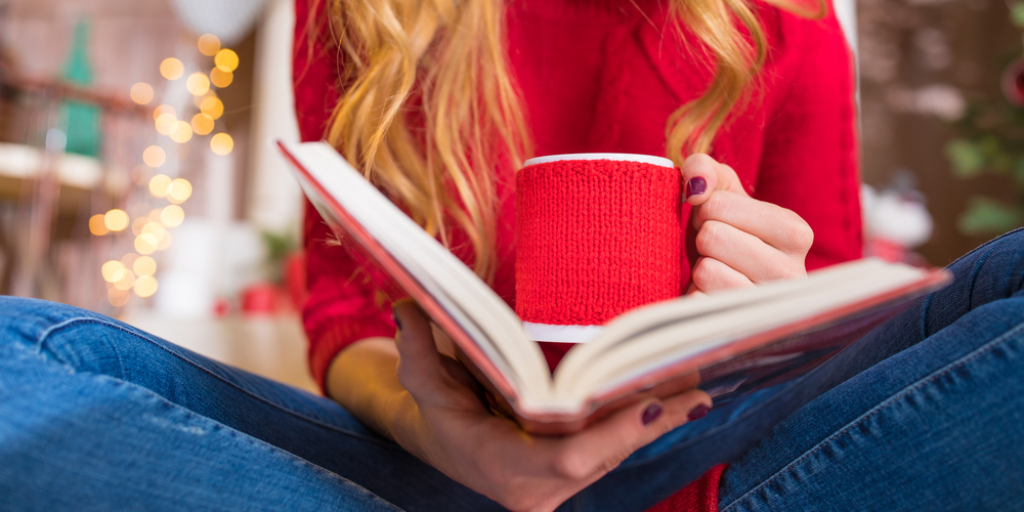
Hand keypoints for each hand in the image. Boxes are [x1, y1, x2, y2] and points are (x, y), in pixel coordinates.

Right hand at [390, 301, 711, 511]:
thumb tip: (407, 306)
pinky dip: (646, 424)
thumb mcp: (423, 384)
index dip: (613, 435)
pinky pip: (615, 450)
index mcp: (505, 469)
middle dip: (651, 421)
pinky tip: (682, 400)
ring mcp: (558, 487)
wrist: (443, 445)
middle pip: (606, 456)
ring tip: (698, 386)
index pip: (569, 460)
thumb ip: (417, 350)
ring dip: (659, 421)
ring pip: (617, 454)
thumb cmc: (437, 415)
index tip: (650, 402)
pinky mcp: (574, 475)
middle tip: (694, 386)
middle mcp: (538, 488)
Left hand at [681, 154, 812, 294]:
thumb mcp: (722, 199)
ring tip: (717, 274)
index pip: (718, 205)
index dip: (705, 211)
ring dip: (699, 271)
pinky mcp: (741, 330)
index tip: (721, 225)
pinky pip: (697, 302)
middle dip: (702, 240)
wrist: (728, 299)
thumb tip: (697, 186)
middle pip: (711, 236)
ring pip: (706, 270)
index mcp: (796, 233)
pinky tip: (711, 300)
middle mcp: (792, 272)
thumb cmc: (726, 243)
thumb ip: (707, 170)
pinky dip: (693, 298)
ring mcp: (768, 306)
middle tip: (716, 251)